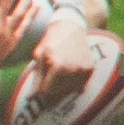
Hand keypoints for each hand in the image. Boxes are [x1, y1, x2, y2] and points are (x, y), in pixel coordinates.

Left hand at [21, 6, 115, 121]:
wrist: (71, 27)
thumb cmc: (51, 40)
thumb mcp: (39, 55)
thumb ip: (37, 76)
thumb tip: (32, 97)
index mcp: (59, 66)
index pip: (47, 90)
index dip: (39, 91)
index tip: (35, 92)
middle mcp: (74, 69)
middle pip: (58, 92)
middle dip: (50, 89)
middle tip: (46, 83)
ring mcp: (84, 69)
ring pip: (70, 90)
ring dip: (61, 87)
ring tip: (57, 77)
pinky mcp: (91, 68)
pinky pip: (80, 84)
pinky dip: (73, 83)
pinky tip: (68, 74)